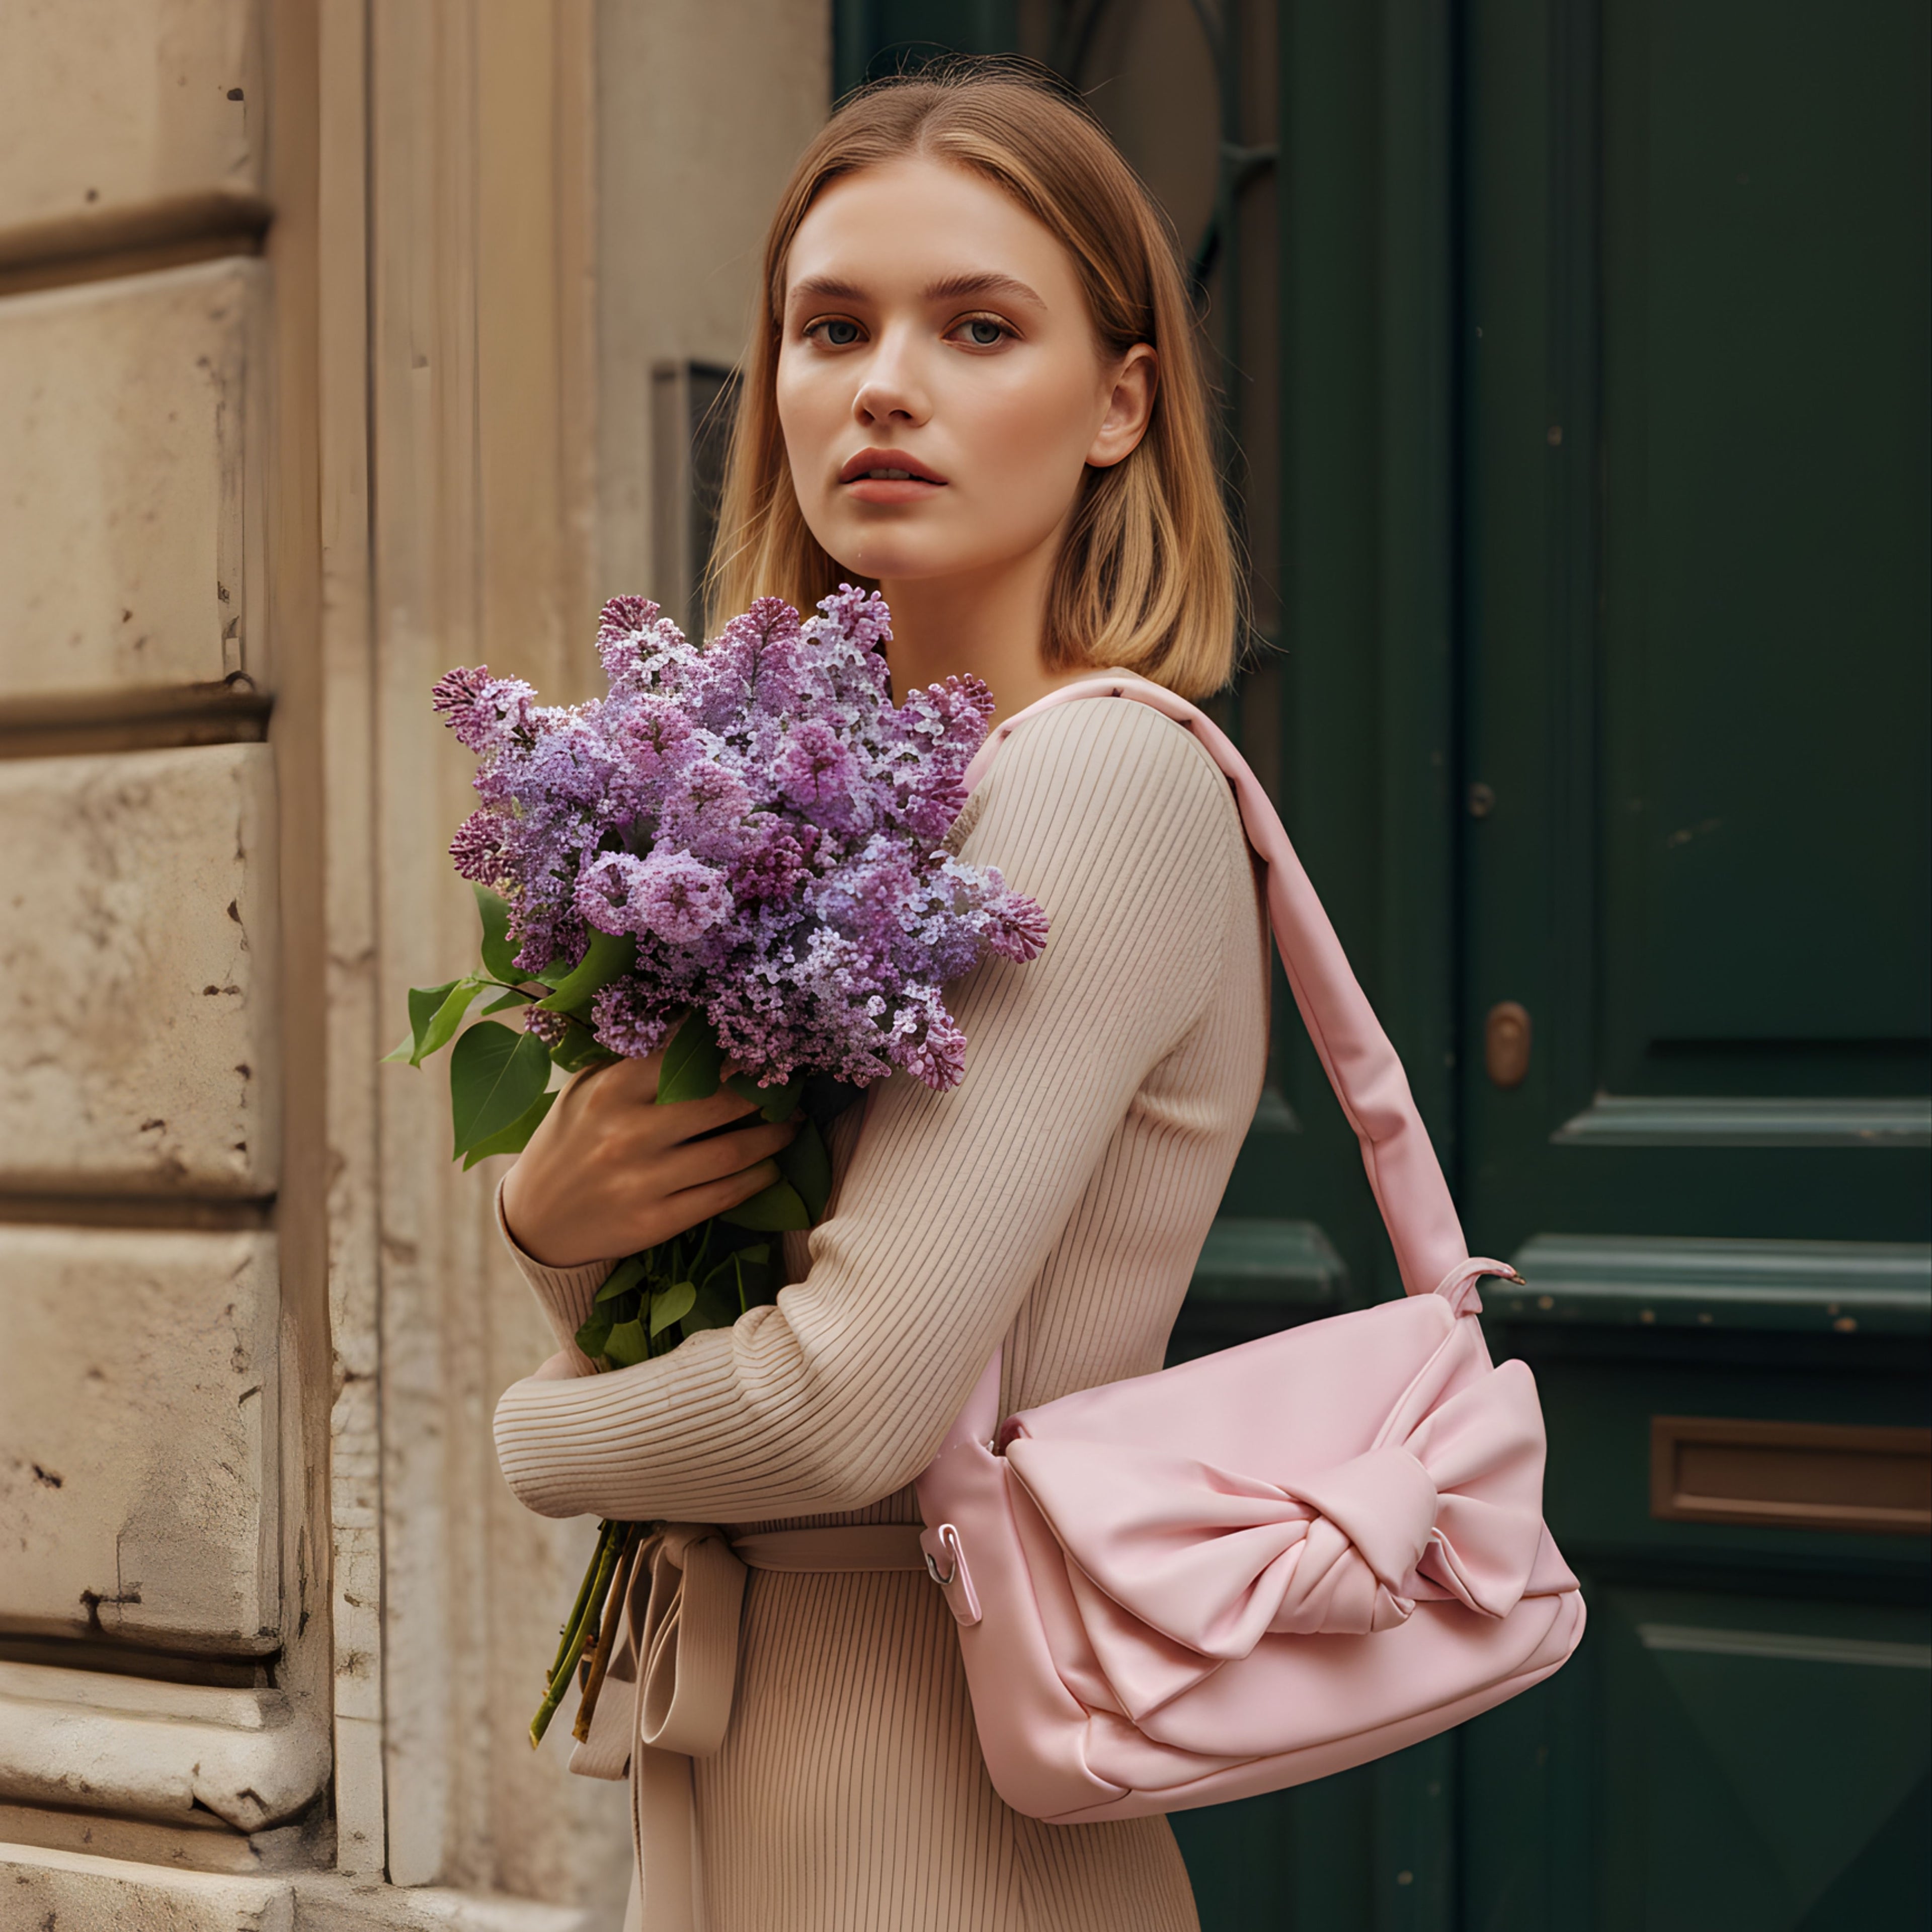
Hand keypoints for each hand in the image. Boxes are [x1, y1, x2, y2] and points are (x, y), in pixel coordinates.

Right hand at [499, 1051, 796, 1268]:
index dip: (735, 1051)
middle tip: (790, 1085)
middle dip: (765, 1092)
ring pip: (730, 1152)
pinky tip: (771, 1167)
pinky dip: (756, 1179)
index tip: (765, 1045)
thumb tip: (699, 1028)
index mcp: (611, 1090)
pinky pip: (721, 1197)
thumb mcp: (587, 1090)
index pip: (687, 1058)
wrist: (533, 1220)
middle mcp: (627, 1133)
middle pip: (720, 1102)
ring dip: (773, 1137)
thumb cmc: (569, 1142)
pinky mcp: (653, 1223)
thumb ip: (636, 1061)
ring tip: (792, 1125)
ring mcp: (641, 1181)